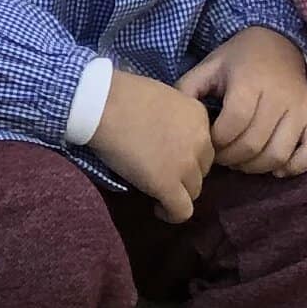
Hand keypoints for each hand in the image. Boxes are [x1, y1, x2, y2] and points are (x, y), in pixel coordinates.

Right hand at [90, 69, 214, 223]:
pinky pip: (181, 211)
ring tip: (155, 190)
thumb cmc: (121, 94)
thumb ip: (176, 119)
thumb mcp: (163, 97)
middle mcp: (201, 142)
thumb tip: (169, 136)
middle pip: (202, 170)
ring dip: (177, 192)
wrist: (102, 104)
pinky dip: (170, 213)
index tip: (167, 156)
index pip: (204, 145)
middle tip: (159, 171)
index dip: (187, 154)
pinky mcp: (168, 185)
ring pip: (193, 191)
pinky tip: (157, 208)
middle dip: (184, 173)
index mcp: (199, 116)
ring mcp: (186, 165)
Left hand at [181, 25, 306, 176]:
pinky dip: (296, 167)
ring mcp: (302, 107)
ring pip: (280, 153)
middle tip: (222, 158)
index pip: (234, 124)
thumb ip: (188, 90)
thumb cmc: (237, 61)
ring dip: (256, 167)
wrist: (277, 44)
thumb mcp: (208, 67)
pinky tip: (276, 170)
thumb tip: (176, 121)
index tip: (209, 144)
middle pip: (254, 143)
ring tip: (242, 163)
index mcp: (249, 82)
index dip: (217, 142)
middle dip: (232, 158)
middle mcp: (279, 95)